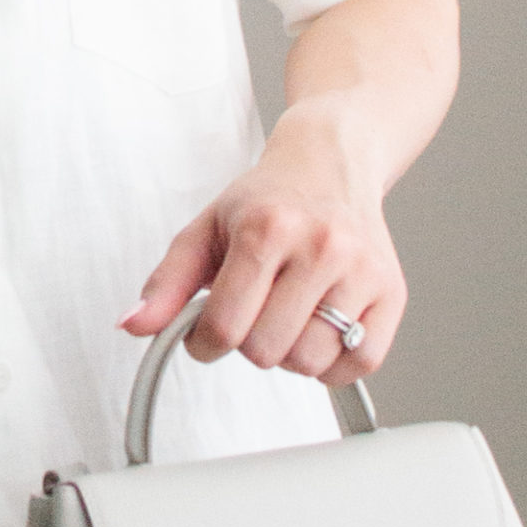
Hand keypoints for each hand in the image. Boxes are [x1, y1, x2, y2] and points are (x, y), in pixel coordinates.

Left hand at [117, 98, 405, 384]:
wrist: (329, 163)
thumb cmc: (265, 200)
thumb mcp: (204, 230)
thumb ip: (166, 283)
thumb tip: (133, 326)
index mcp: (267, 229)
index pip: (224, 327)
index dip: (204, 343)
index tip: (207, 330)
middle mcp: (321, 247)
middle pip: (267, 351)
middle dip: (248, 343)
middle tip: (252, 311)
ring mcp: (362, 270)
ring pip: (311, 363)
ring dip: (289, 354)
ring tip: (285, 317)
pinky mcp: (392, 292)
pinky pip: (360, 363)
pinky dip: (334, 364)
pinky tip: (318, 329)